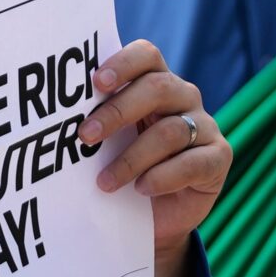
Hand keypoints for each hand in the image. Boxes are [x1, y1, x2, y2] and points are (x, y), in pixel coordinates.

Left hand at [81, 40, 230, 270]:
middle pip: (158, 87)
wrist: (156, 219)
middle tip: (86, 136)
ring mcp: (204, 126)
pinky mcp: (219, 157)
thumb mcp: (110, 143)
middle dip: (118, 111)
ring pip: (170, 130)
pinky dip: (162, 177)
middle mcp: (184, 98)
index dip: (124, 63)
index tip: (97, 83)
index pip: (147, 56)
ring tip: (104, 182)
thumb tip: (56, 118)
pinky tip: (141, 190)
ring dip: (132, 158)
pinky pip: (192, 162)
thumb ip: (97, 122)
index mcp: (156, 83)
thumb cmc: (125, 170)